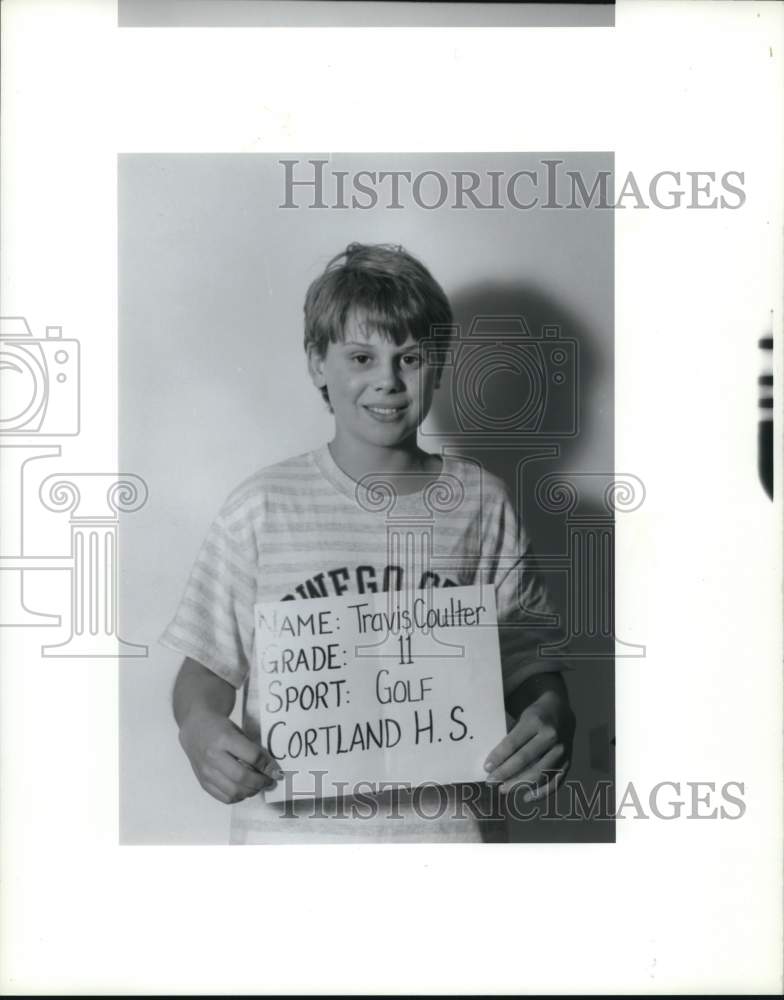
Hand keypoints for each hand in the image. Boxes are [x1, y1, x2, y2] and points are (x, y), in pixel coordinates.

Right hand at [178, 707, 282, 804]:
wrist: (195, 728)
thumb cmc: (220, 727)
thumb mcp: (237, 730)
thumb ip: (250, 748)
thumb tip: (270, 768)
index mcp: (224, 739)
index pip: (252, 756)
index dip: (267, 766)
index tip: (277, 771)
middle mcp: (213, 756)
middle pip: (243, 777)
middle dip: (261, 782)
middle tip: (269, 781)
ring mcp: (206, 771)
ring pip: (233, 791)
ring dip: (251, 792)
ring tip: (258, 786)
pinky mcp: (203, 782)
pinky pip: (223, 797)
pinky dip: (238, 797)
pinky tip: (244, 790)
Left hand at [483, 674, 574, 800]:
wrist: (562, 709)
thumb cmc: (535, 714)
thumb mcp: (522, 717)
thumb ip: (512, 736)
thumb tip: (494, 761)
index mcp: (535, 721)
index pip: (513, 743)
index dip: (498, 757)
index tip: (486, 768)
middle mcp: (551, 735)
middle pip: (525, 759)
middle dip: (505, 773)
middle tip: (490, 782)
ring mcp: (562, 750)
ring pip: (539, 773)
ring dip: (519, 784)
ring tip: (503, 789)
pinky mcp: (569, 761)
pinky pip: (556, 781)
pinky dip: (541, 792)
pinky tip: (526, 797)